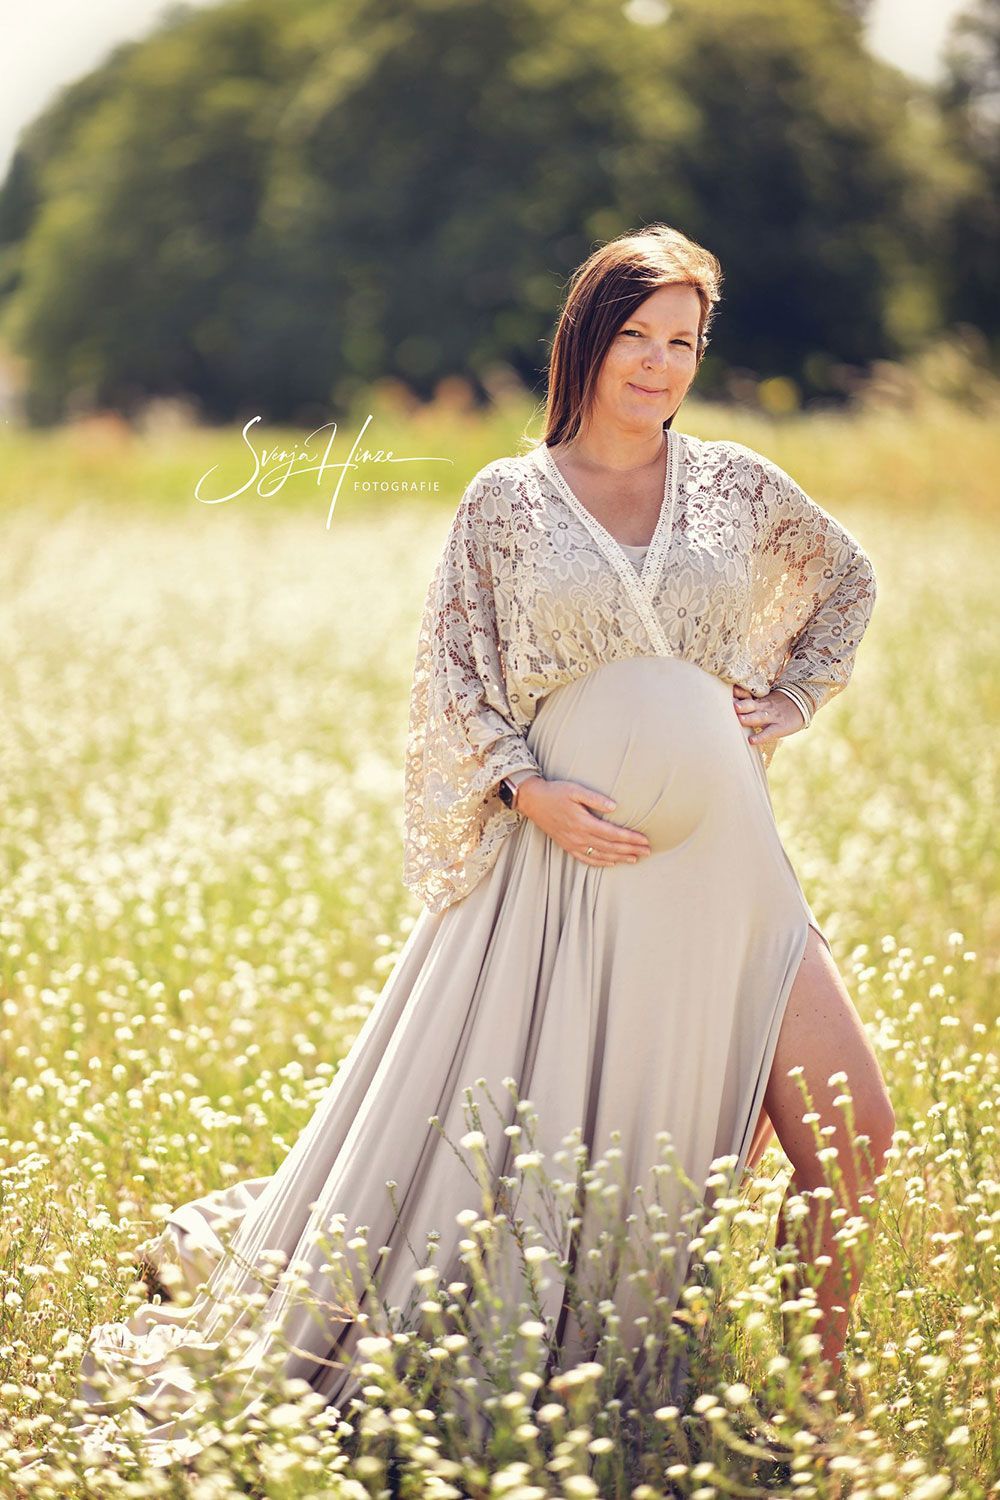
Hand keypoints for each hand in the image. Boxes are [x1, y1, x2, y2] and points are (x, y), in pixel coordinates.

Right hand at [516, 776, 651, 866]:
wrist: (533, 801)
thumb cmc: (556, 792)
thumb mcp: (575, 790)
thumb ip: (595, 799)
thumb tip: (614, 806)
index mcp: (583, 822)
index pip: (613, 834)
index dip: (630, 839)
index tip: (645, 840)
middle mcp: (579, 836)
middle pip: (610, 847)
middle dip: (630, 850)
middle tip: (648, 852)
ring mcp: (572, 843)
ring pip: (601, 855)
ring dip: (619, 858)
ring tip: (635, 859)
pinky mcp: (567, 846)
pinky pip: (586, 859)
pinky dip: (600, 863)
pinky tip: (611, 863)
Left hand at [732, 683, 805, 744]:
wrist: (801, 705)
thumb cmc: (777, 704)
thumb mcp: (764, 699)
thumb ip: (749, 699)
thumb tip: (730, 697)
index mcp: (759, 700)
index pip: (748, 695)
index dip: (740, 693)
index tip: (731, 690)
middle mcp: (763, 707)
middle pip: (751, 705)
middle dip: (743, 706)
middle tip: (734, 706)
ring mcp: (772, 717)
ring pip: (759, 717)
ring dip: (750, 718)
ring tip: (741, 720)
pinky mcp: (779, 727)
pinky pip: (769, 733)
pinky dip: (761, 737)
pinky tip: (752, 741)